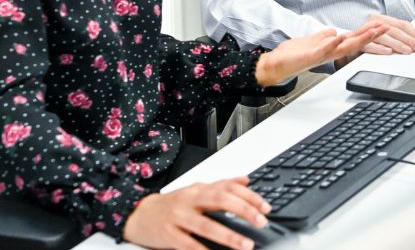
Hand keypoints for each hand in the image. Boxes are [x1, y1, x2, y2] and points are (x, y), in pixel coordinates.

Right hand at [123, 175, 270, 248]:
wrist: (140, 214)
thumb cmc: (173, 204)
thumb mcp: (197, 190)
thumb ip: (222, 185)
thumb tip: (245, 180)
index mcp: (200, 188)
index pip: (229, 187)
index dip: (249, 196)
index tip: (265, 207)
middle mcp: (191, 199)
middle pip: (220, 200)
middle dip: (243, 210)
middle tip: (261, 221)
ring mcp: (179, 217)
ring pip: (206, 224)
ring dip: (229, 235)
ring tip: (246, 244)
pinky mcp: (168, 235)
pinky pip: (188, 244)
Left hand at [255, 22, 386, 86]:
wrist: (275, 66)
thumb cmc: (292, 56)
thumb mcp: (311, 42)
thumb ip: (323, 37)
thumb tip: (334, 31)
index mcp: (330, 48)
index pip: (352, 39)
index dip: (366, 33)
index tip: (381, 25)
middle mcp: (329, 52)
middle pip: (354, 43)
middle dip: (370, 35)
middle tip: (385, 27)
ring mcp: (321, 55)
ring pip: (344, 47)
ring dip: (358, 39)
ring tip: (372, 31)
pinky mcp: (310, 56)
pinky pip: (324, 50)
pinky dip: (332, 43)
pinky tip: (340, 36)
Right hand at [361, 13, 414, 55]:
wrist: (347, 41)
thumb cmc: (369, 37)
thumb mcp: (386, 31)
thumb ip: (401, 30)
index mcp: (381, 19)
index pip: (400, 24)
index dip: (412, 33)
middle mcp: (373, 23)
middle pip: (393, 30)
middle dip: (408, 39)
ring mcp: (365, 32)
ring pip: (384, 37)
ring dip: (397, 44)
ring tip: (407, 50)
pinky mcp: (359, 43)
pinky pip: (369, 45)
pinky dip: (379, 48)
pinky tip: (388, 52)